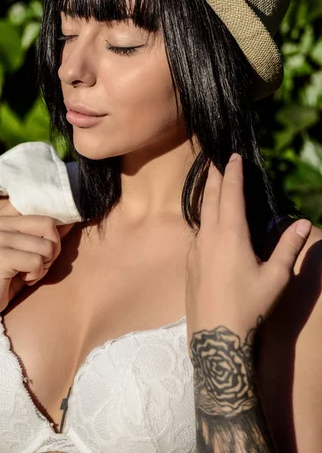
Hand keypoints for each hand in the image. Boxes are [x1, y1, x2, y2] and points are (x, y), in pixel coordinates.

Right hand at [0, 201, 75, 323]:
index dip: (55, 226)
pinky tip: (22, 279)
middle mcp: (0, 221)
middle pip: (49, 224)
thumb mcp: (30, 249)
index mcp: (6, 214)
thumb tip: (72, 218)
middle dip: (53, 248)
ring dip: (44, 265)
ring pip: (47, 246)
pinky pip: (37, 262)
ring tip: (27, 272)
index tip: (48, 244)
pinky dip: (35, 275)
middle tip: (39, 263)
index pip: (43, 208)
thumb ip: (46, 232)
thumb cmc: (10, 274)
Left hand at [185, 153, 311, 343]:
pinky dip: (202, 215)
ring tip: (211, 183)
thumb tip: (304, 222)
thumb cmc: (249, 306)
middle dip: (214, 176)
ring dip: (207, 194)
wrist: (215, 337)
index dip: (232, 173)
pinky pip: (196, 230)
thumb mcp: (276, 277)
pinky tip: (207, 220)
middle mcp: (209, 236)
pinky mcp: (189, 262)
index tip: (232, 156)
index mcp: (231, 234)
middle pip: (210, 197)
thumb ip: (289, 247)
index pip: (231, 194)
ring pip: (200, 213)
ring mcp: (195, 249)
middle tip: (216, 159)